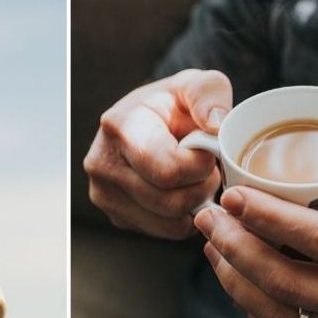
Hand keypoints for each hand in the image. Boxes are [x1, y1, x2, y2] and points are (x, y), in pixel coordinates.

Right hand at [83, 69, 227, 238]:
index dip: (201, 166)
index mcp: (120, 127)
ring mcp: (104, 194)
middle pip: (170, 202)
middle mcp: (102, 164)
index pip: (168, 171)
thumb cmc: (174, 104)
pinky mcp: (115, 216)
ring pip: (169, 224)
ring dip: (195, 205)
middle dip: (202, 187)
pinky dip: (184, 218)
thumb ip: (210, 94)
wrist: (148, 121)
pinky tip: (183, 192)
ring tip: (195, 178)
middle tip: (208, 168)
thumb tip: (215, 124)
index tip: (207, 150)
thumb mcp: (196, 85)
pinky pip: (163, 232)